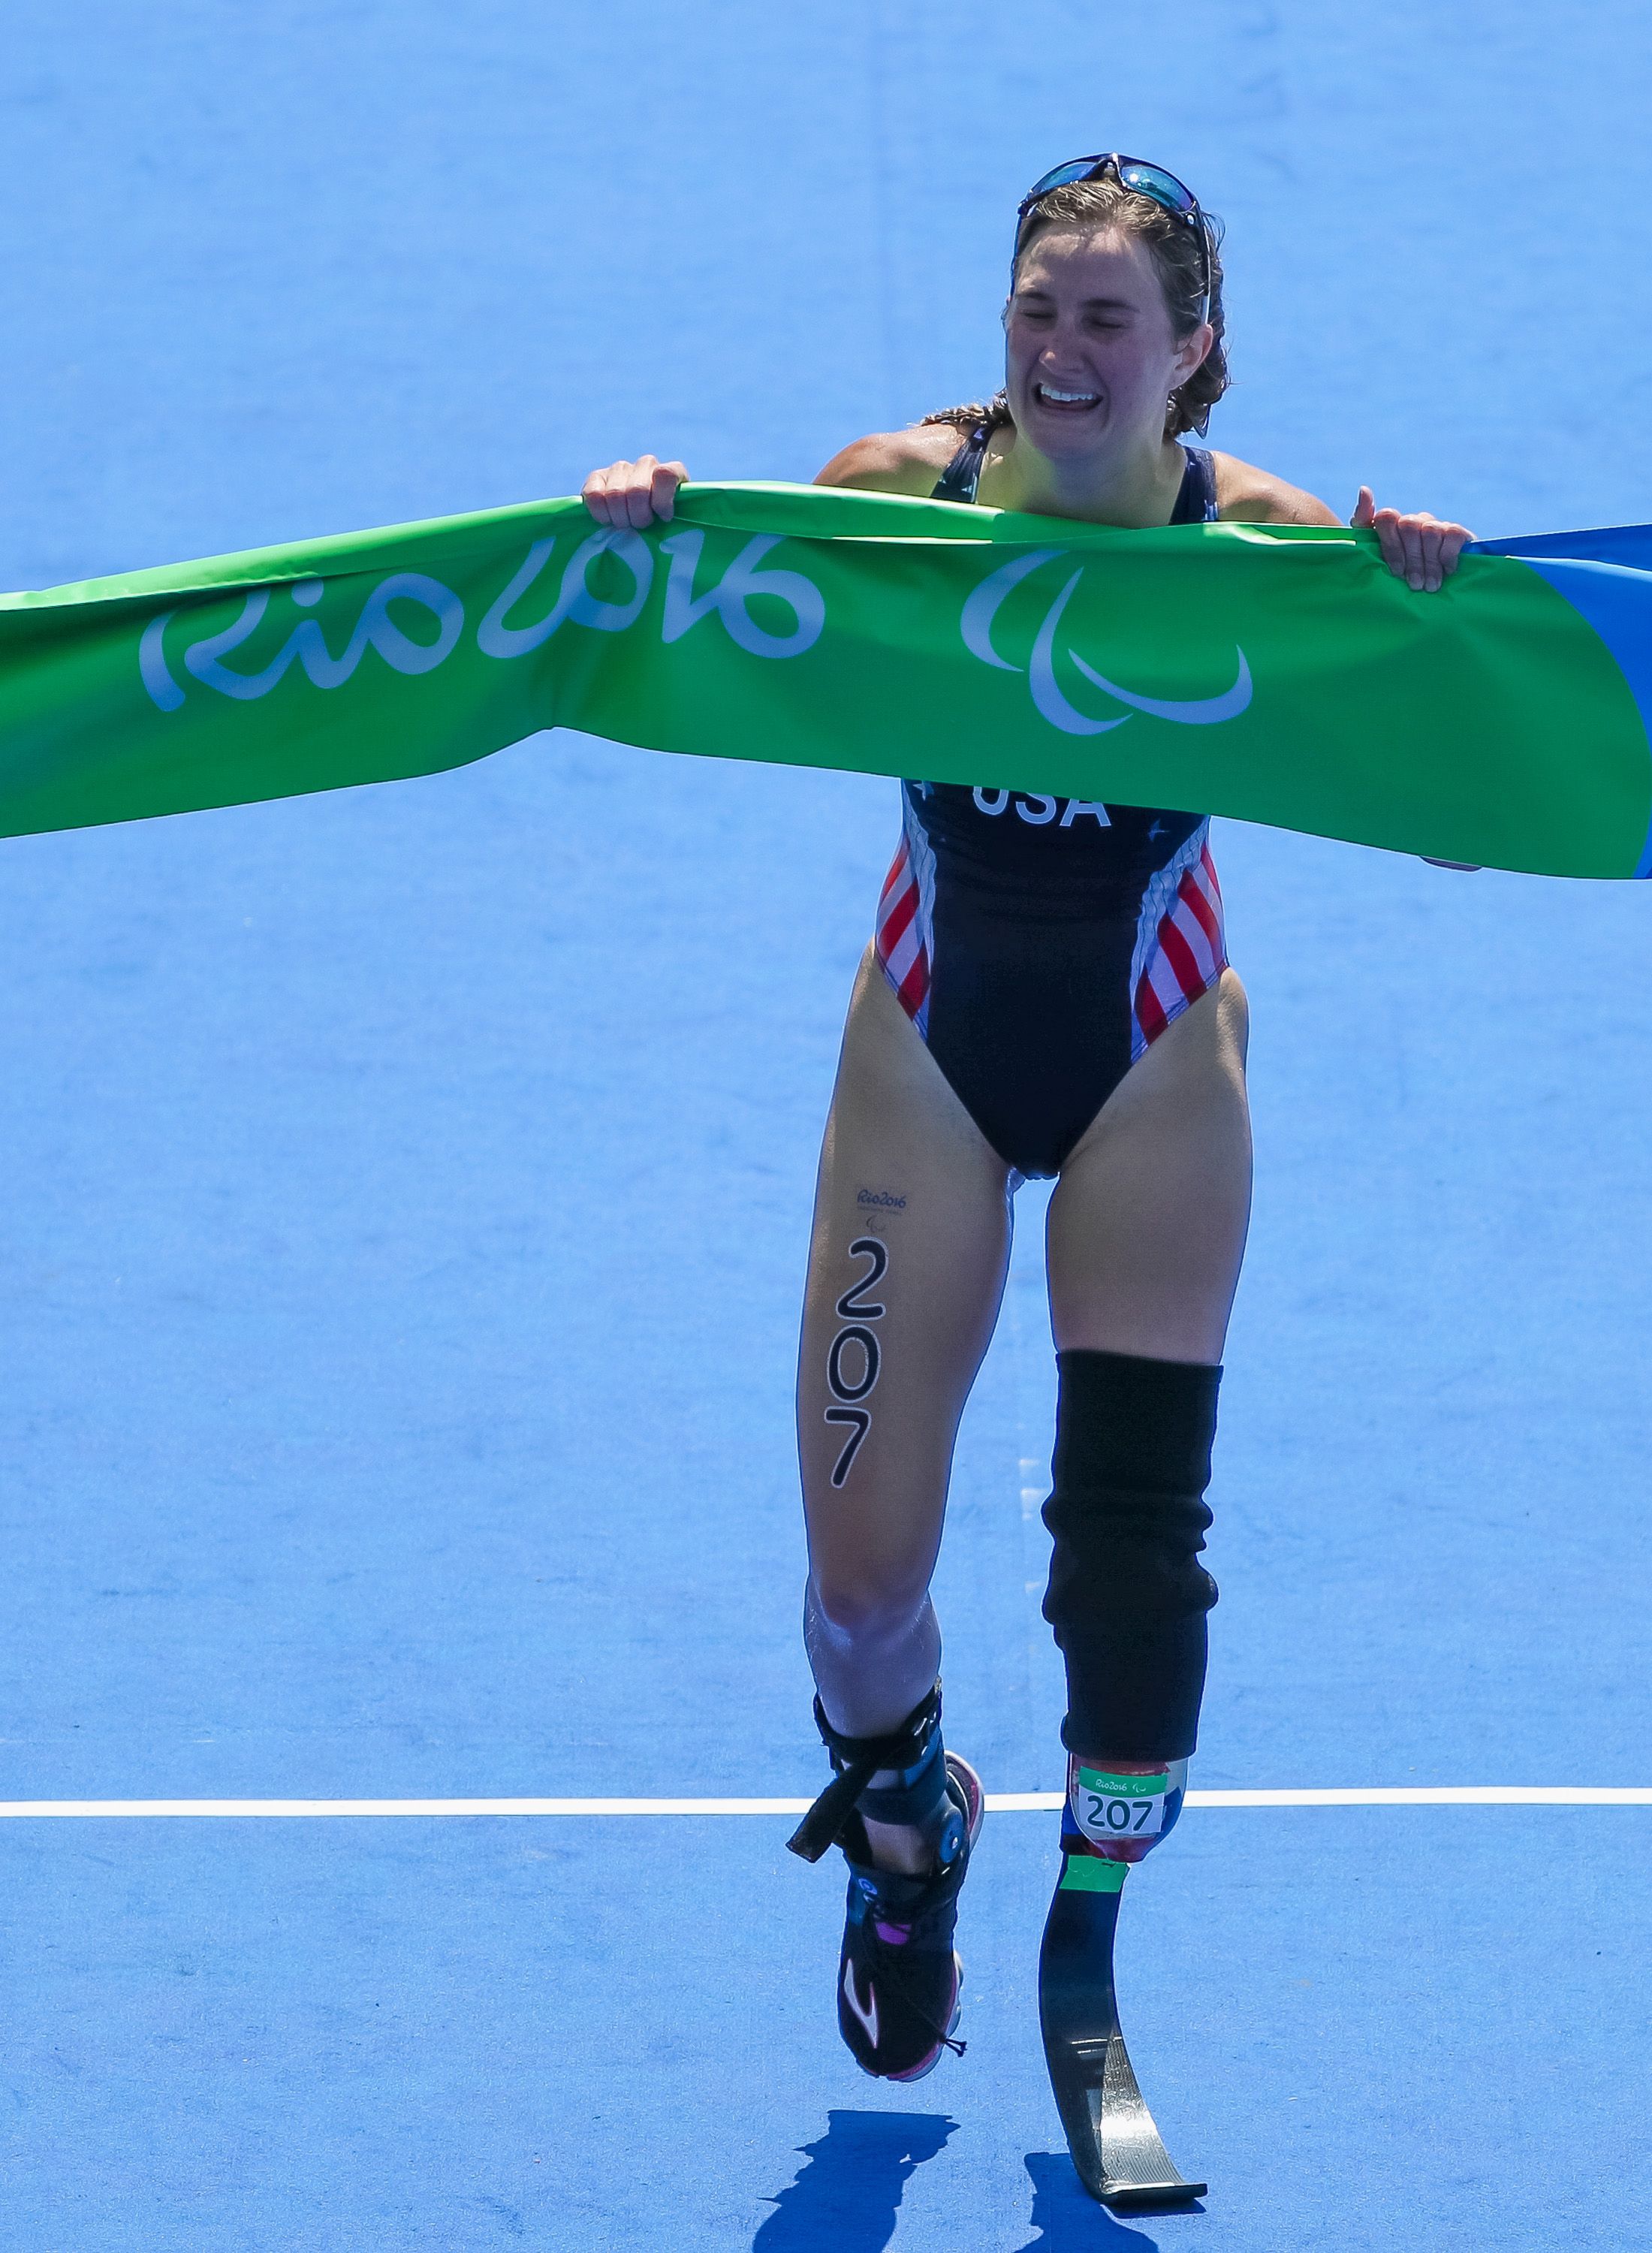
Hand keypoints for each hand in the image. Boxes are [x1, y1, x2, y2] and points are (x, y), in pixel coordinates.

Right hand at [581, 453, 687, 529]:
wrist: (638, 527)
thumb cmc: (663, 528)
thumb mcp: (679, 524)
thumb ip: (684, 519)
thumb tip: (668, 522)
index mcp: (672, 471)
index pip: (665, 475)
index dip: (662, 501)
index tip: (664, 518)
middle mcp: (646, 464)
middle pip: (637, 490)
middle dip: (638, 517)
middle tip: (640, 527)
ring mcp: (621, 468)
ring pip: (615, 494)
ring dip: (620, 518)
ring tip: (626, 525)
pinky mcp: (597, 477)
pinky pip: (594, 495)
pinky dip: (601, 514)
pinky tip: (609, 519)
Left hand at [1351, 487, 1473, 592]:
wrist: (1432, 593)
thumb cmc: (1396, 578)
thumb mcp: (1372, 559)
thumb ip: (1362, 523)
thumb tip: (1365, 489)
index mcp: (1391, 525)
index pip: (1386, 517)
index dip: (1391, 545)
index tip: (1396, 572)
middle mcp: (1413, 521)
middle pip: (1408, 525)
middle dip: (1412, 560)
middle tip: (1414, 585)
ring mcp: (1434, 525)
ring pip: (1430, 531)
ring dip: (1430, 563)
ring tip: (1429, 586)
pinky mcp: (1457, 532)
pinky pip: (1451, 534)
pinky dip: (1448, 555)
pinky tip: (1447, 571)